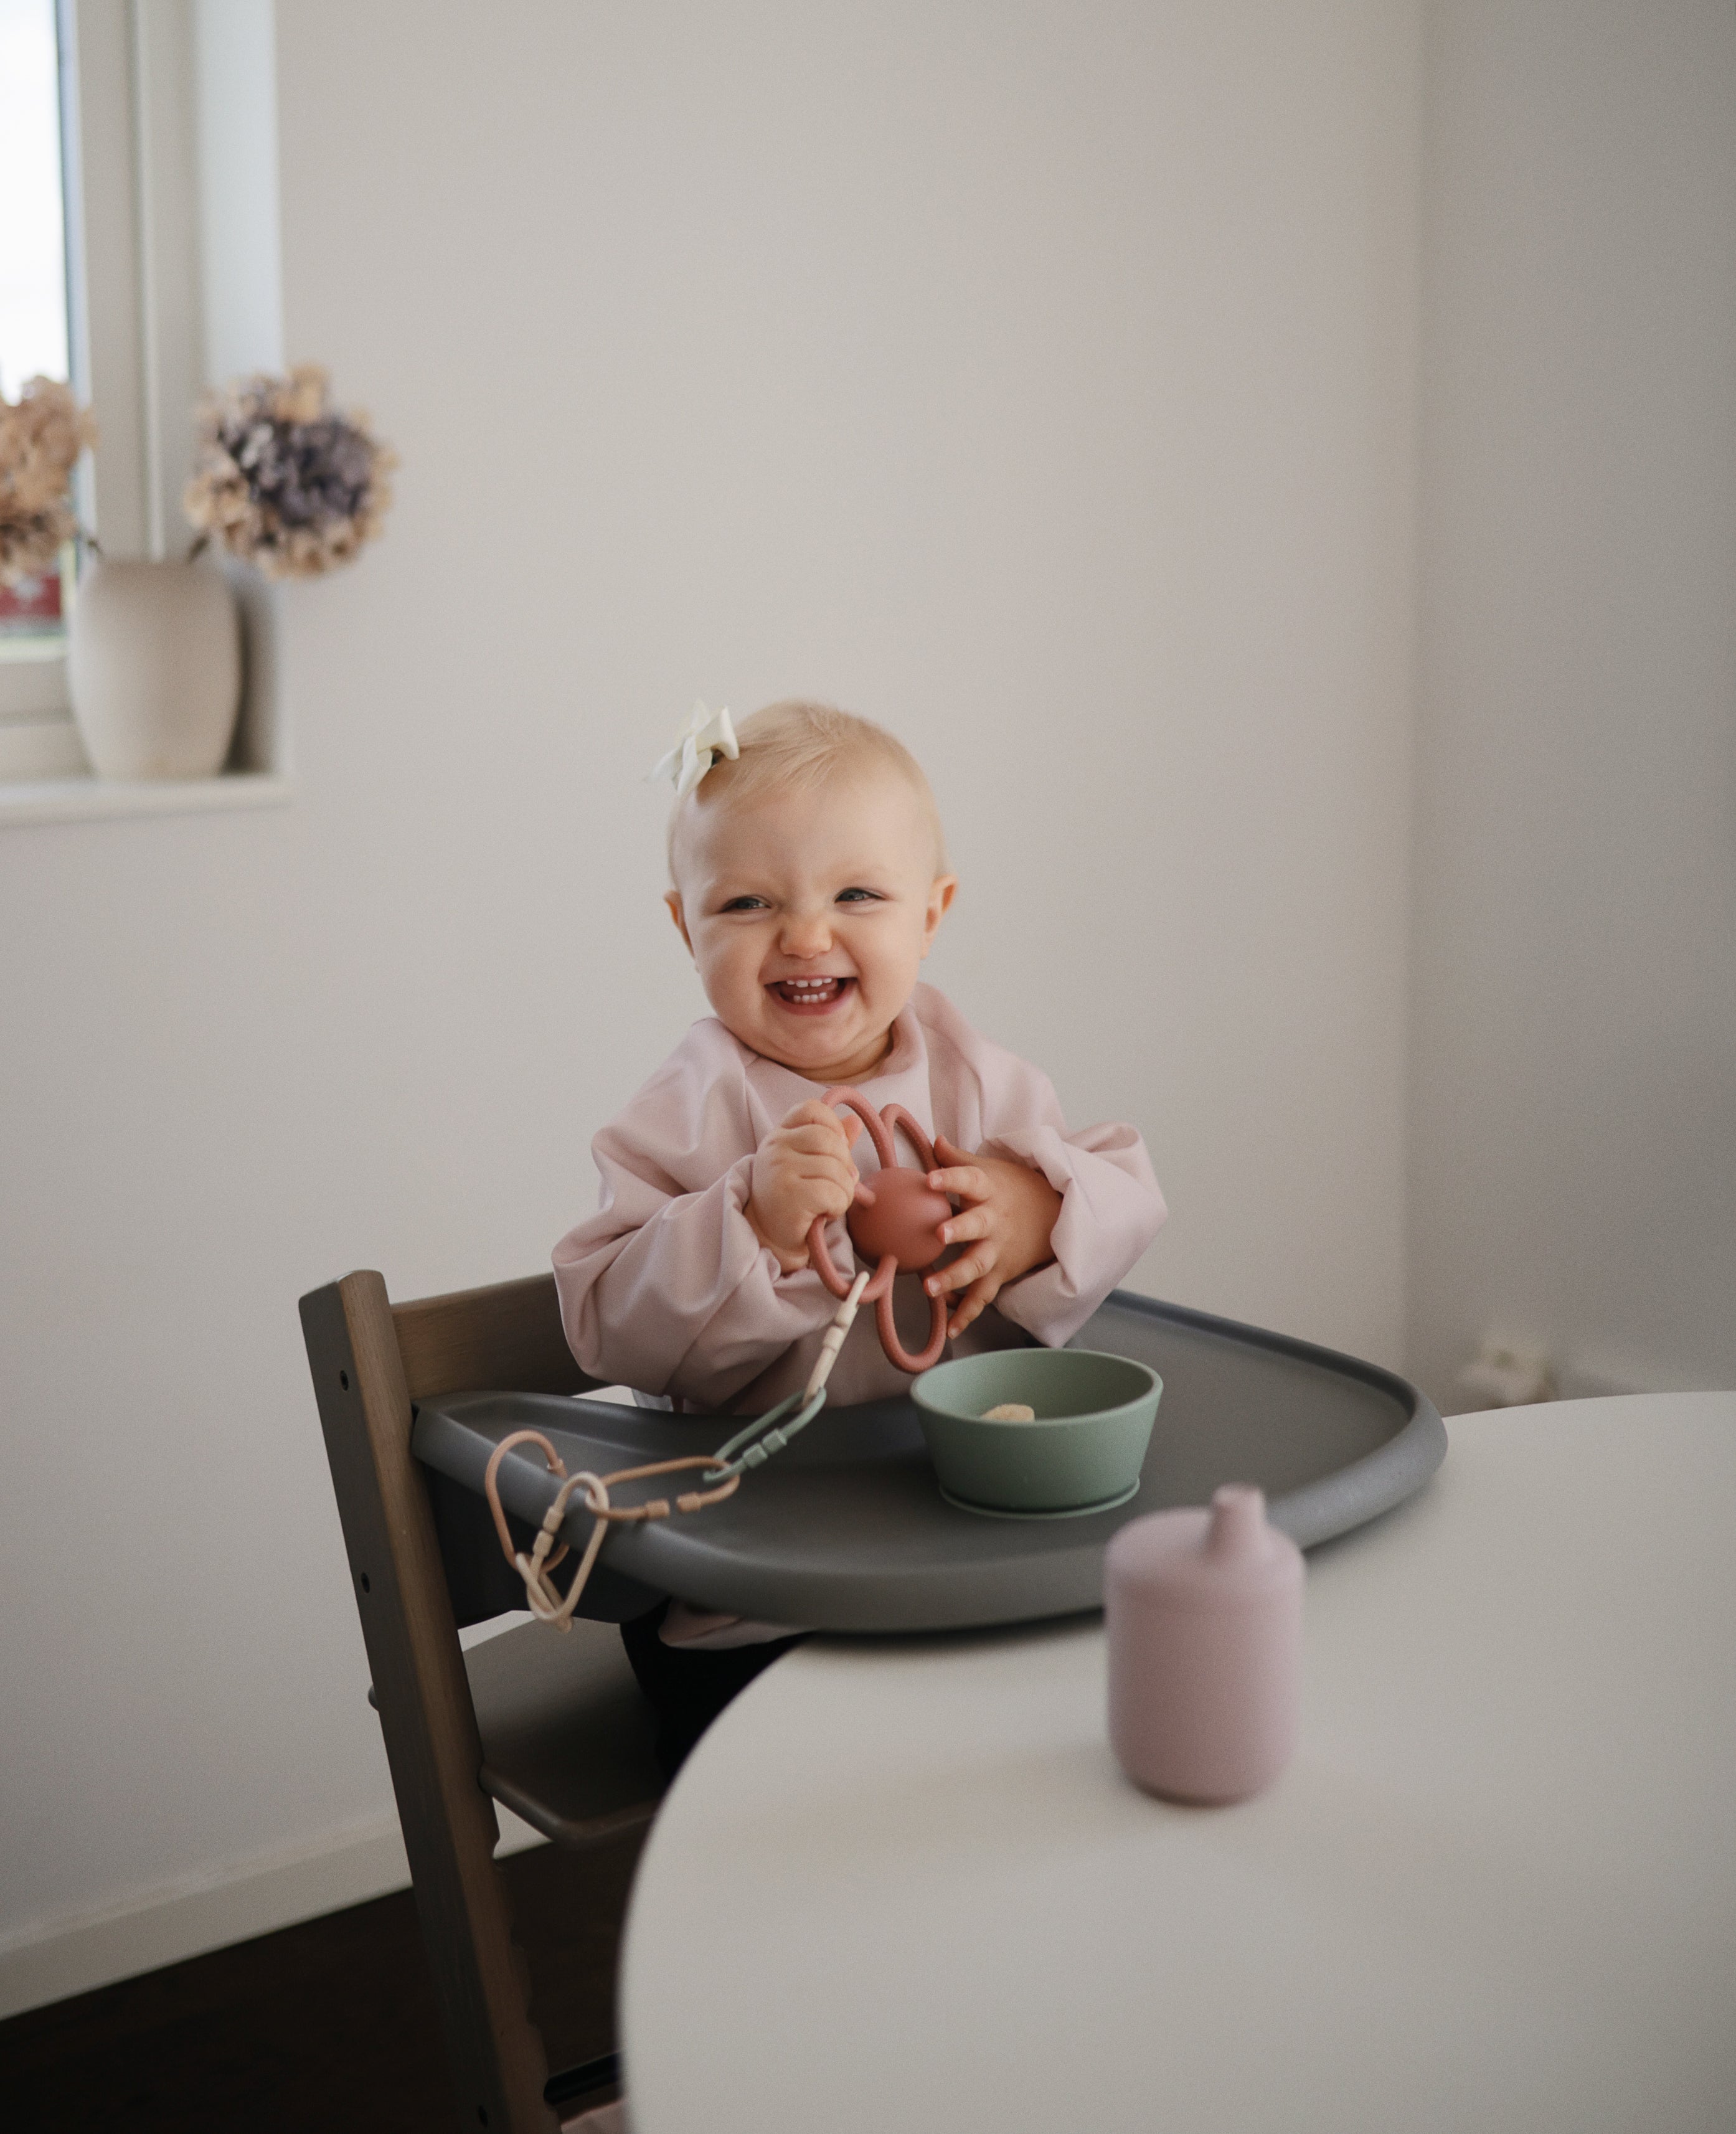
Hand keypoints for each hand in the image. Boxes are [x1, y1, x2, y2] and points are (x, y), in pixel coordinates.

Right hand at [746, 1100, 863, 1272]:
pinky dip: (838, 1206)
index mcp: (780, 1134)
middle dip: (845, 1165)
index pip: (813, 1109)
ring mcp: (779, 1170)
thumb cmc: (794, 1196)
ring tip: (830, 1202)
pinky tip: (825, 1212)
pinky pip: (833, 1193)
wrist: (770, 1235)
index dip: (833, 1126)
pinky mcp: (789, 1196)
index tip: (835, 1151)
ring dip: (845, 1191)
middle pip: (831, 1140)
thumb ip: (832, 1141)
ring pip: (836, 1169)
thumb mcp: (809, 1163)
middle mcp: (775, 1147)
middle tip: (836, 1184)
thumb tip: (854, 1121)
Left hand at [922, 1135, 1062, 1337]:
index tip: (930, 1178)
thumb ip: (958, 1158)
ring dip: (954, 1278)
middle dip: (959, 1230)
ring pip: (978, 1266)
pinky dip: (967, 1314)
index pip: (970, 1180)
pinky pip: (983, 1297)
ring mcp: (999, 1250)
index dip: (951, 1178)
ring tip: (929, 1288)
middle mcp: (995, 1222)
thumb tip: (932, 1139)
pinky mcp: (1001, 1273)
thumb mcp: (991, 1168)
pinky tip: (949, 1329)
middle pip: (978, 1226)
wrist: (1056, 1215)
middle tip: (939, 1234)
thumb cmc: (1013, 1188)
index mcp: (990, 1191)